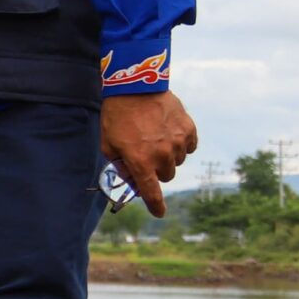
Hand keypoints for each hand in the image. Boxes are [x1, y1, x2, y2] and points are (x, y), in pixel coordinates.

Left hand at [100, 90, 198, 217]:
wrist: (136, 86)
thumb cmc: (117, 115)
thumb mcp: (109, 143)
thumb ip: (119, 164)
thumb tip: (130, 177)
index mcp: (141, 161)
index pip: (151, 192)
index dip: (155, 205)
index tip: (159, 212)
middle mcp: (162, 155)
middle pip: (166, 176)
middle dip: (156, 170)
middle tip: (146, 154)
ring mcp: (178, 142)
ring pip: (177, 161)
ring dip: (168, 155)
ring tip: (155, 137)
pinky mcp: (189, 129)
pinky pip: (189, 146)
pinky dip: (181, 143)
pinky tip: (168, 131)